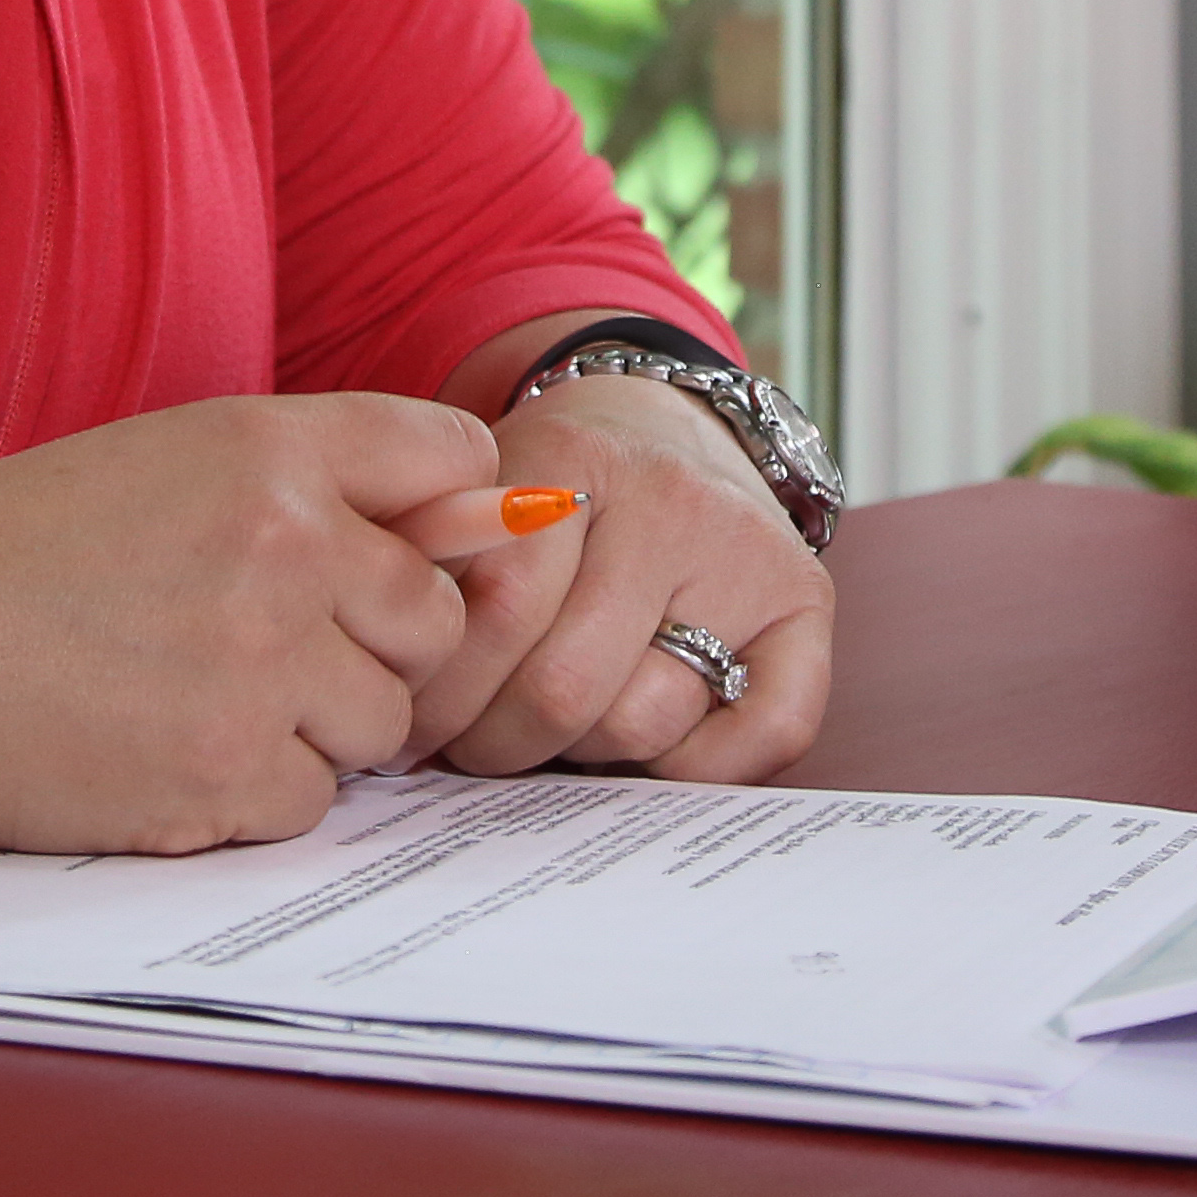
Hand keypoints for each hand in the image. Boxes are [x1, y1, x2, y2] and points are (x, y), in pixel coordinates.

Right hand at [0, 393, 495, 854]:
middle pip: (436, 617)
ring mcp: (259, 668)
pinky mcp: (224, 779)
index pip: (452, 458)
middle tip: (244, 647)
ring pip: (383, 724)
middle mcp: (282, 544)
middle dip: (368, 645)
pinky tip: (153, 756)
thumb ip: (313, 483)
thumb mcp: (159, 466)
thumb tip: (495, 522)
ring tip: (182, 698)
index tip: (380, 550)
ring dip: (309, 729)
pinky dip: (248, 798)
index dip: (432, 516)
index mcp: (262, 444)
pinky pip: (309, 804)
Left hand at [404, 374, 833, 781]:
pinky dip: (698, 769)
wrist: (667, 427)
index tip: (408, 720)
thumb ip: (437, 565)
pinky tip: (643, 753)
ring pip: (644, 720)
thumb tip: (389, 696)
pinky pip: (768, 731)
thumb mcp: (484, 488)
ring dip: (575, 755)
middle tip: (458, 749)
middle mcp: (673, 499)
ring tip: (535, 735)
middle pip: (563, 685)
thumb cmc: (556, 488)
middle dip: (490, 742)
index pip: (497, 607)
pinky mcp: (808, 602)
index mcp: (574, 455)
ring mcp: (748, 552)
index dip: (439, 691)